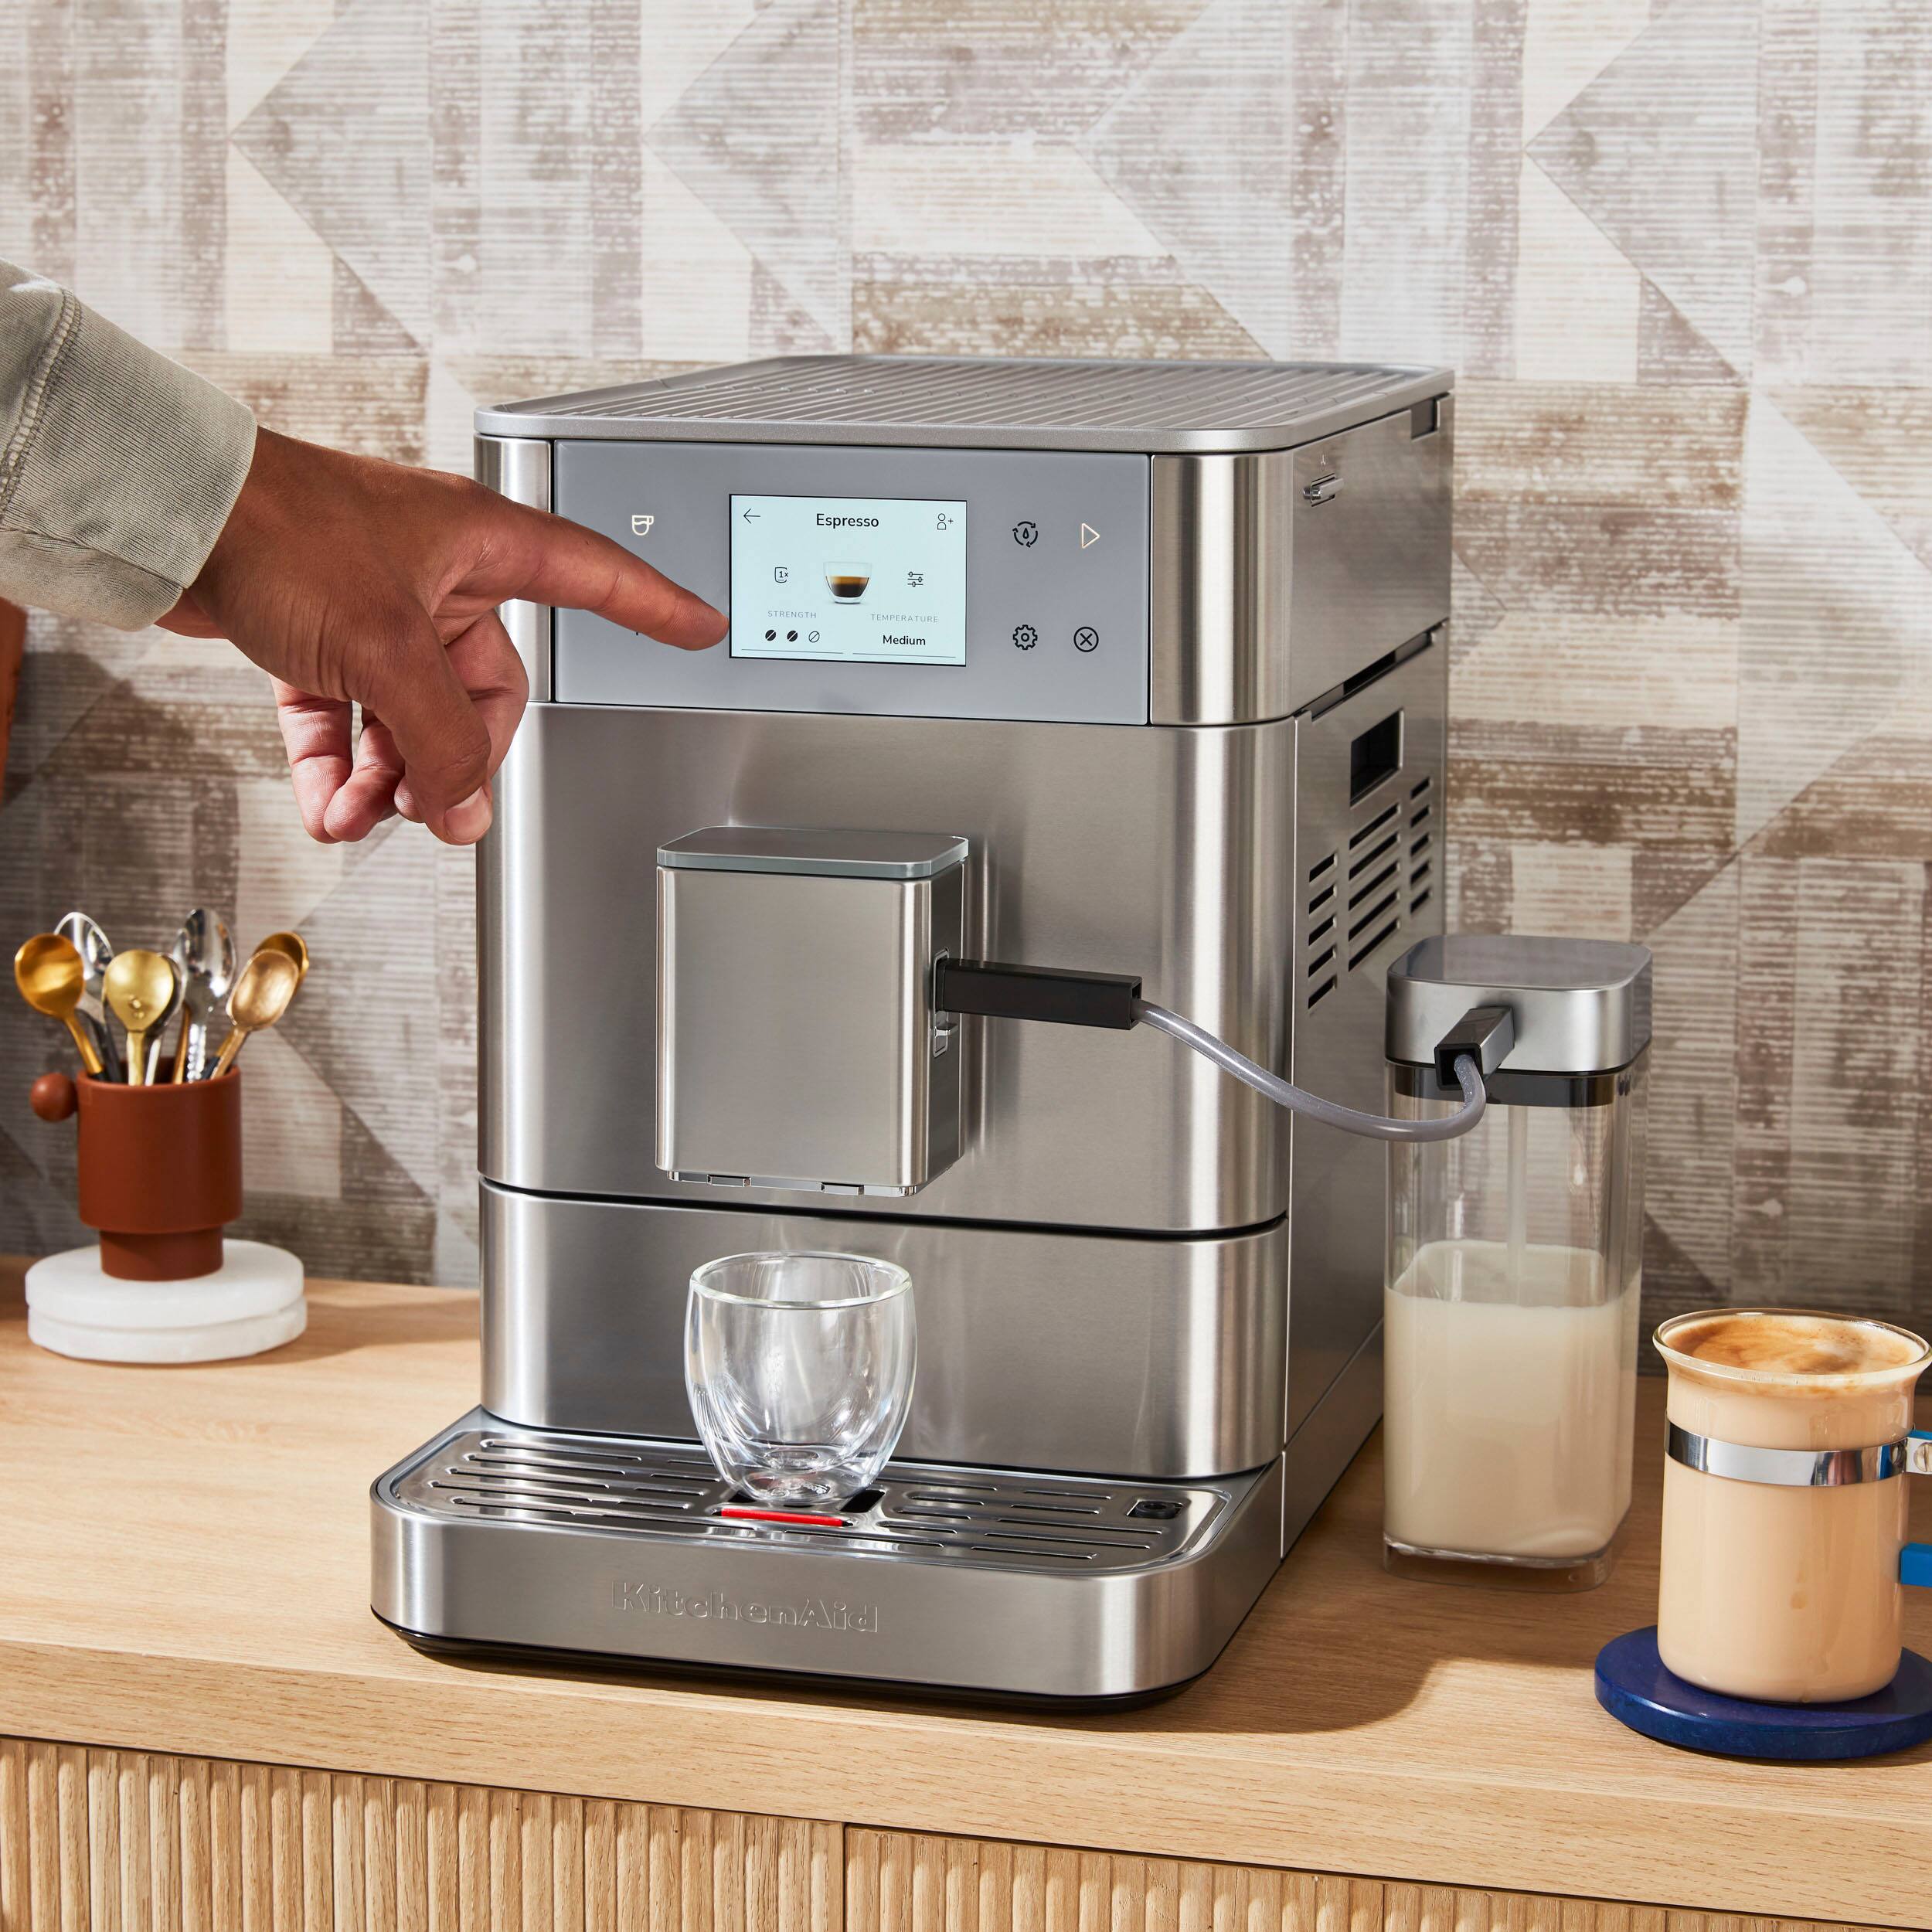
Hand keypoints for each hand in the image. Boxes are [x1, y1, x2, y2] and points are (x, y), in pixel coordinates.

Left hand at [160, 427, 726, 843]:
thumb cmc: (277, 528)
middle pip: (485, 691)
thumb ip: (442, 739)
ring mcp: (376, 606)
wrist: (166, 514)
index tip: (700, 627)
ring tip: (364, 818)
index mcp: (481, 544)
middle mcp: (436, 574)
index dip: (655, 607)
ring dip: (390, 778)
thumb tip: (466, 808)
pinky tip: (328, 805)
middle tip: (436, 808)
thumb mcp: (388, 648)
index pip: (596, 575)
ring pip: (411, 715)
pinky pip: (349, 718)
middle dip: (453, 760)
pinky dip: (339, 767)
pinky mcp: (319, 633)